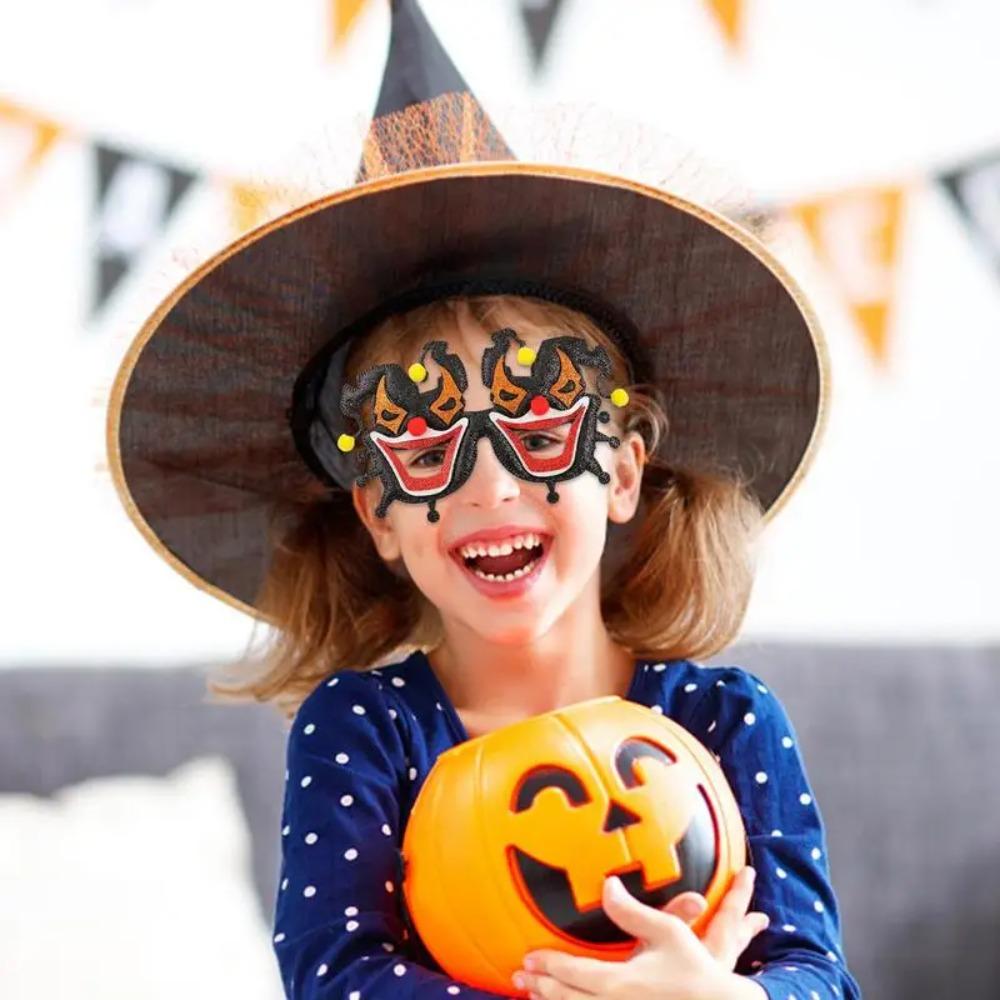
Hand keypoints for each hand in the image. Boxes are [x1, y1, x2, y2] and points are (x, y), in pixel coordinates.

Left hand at [510, 867, 768, 998]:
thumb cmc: (696, 971)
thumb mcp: (668, 932)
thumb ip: (631, 910)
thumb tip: (606, 884)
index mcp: (619, 983)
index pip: (571, 973)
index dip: (547, 965)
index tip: (528, 958)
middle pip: (566, 998)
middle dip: (540, 986)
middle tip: (519, 975)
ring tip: (534, 994)